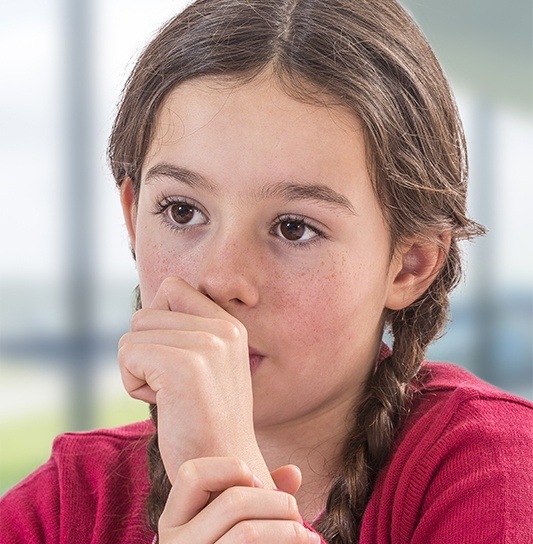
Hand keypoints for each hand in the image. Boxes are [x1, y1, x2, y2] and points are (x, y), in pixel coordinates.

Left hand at [118, 277, 272, 484]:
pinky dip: (132, 383)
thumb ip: (187, 332)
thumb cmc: (205, 421)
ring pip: (133, 334)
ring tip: (170, 396)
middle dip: (146, 350)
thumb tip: (145, 311)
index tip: (173, 359)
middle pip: (145, 313)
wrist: (225, 471)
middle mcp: (224, 328)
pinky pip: (127, 354)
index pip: (172, 288)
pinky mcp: (184, 365)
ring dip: (138, 368)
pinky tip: (162, 405)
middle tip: (174, 387)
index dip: (158, 321)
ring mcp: (207, 344)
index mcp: (231, 325)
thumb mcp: (208, 365)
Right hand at [159, 457, 320, 543]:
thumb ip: (257, 494)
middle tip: (295, 511)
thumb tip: (295, 472)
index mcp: (173, 520)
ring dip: (288, 529)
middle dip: (277, 500)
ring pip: (248, 533)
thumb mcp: (229, 521)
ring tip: (305, 534)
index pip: (192, 473)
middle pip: (233, 501)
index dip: (230, 468)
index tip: (255, 482)